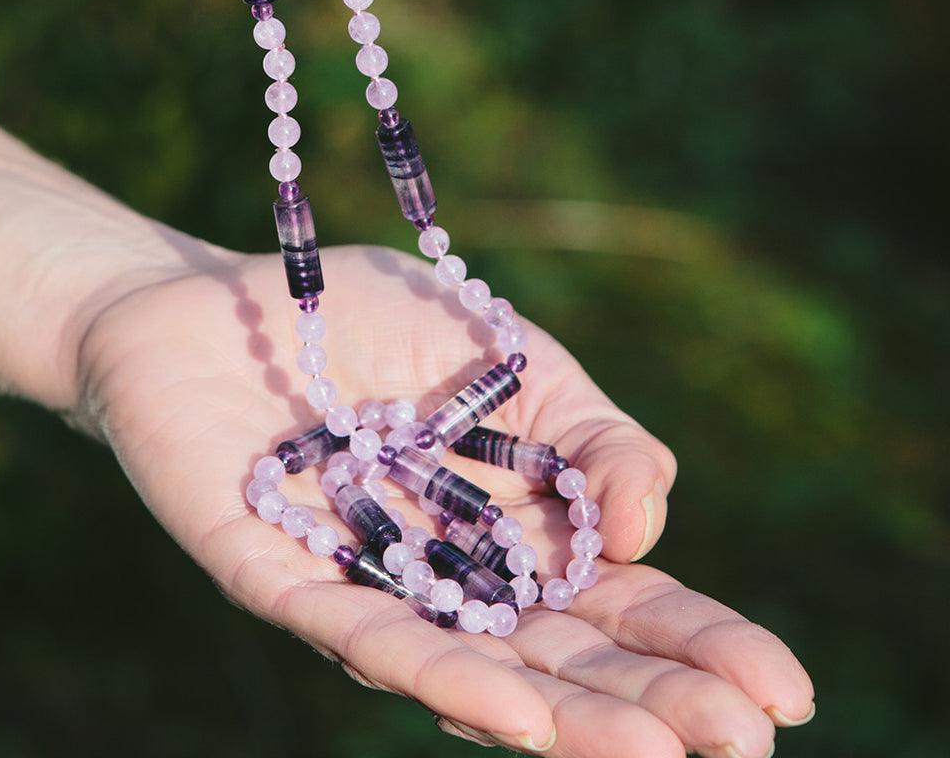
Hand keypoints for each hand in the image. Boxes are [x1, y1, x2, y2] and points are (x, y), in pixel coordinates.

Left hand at [78, 240, 813, 756]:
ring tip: (650, 755)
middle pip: (556, 653)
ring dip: (559, 715)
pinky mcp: (276, 576)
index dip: (696, 641)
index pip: (615, 597)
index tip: (784, 688)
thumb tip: (650, 519)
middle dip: (648, 698)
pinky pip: (357, 631)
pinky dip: (434, 668)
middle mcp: (445, 573)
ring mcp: (366, 583)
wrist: (224, 297)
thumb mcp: (511, 354)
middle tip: (742, 744)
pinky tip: (508, 715)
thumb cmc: (372, 319)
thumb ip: (586, 431)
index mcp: (506, 523)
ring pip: (471, 667)